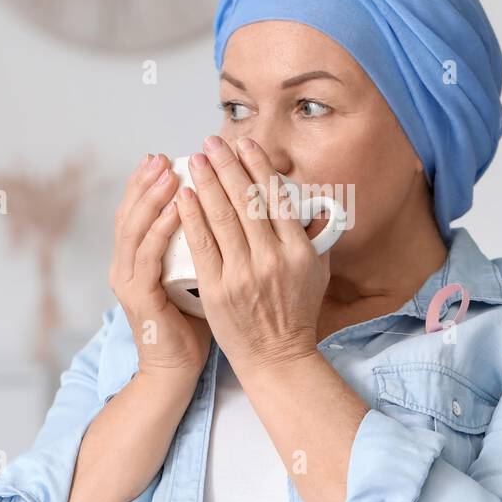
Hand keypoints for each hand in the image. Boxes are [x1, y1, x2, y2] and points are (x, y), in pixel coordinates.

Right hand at [109, 153, 211, 378]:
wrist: (177, 370)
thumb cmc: (195, 324)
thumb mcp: (199, 275)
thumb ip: (205, 245)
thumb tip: (237, 212)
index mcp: (138, 258)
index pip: (140, 211)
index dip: (148, 183)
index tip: (165, 156)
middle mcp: (126, 265)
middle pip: (131, 212)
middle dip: (147, 181)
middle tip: (163, 156)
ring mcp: (128, 280)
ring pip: (136, 228)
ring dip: (153, 197)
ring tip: (170, 171)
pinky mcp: (139, 296)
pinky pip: (148, 255)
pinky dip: (162, 228)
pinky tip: (178, 207)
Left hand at [173, 136, 326, 372]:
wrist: (277, 358)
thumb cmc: (295, 313)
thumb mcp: (317, 271)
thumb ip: (313, 235)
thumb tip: (306, 199)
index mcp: (299, 251)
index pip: (276, 197)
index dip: (258, 166)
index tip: (245, 144)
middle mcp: (273, 259)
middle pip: (247, 201)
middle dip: (227, 165)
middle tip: (212, 143)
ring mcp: (244, 275)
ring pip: (223, 217)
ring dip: (207, 183)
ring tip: (195, 160)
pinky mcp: (219, 290)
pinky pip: (202, 244)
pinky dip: (192, 216)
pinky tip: (184, 196)